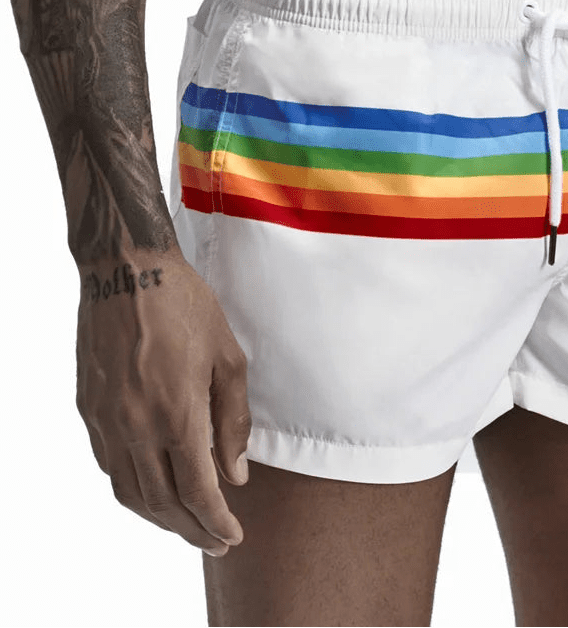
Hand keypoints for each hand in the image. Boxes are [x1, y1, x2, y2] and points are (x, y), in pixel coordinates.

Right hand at [75, 248, 251, 555]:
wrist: (127, 269)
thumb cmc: (187, 306)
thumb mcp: (228, 357)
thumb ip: (233, 420)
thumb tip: (236, 474)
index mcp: (177, 412)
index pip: (197, 490)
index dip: (217, 521)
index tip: (233, 536)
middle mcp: (136, 425)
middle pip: (162, 503)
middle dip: (192, 530)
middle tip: (215, 542)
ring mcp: (106, 420)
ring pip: (130, 493)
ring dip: (160, 518)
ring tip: (187, 525)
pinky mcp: (89, 409)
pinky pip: (110, 467)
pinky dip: (134, 489)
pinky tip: (154, 488)